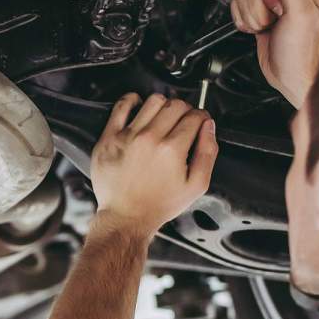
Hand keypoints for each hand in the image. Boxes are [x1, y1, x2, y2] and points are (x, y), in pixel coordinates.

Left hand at [90, 93, 217, 236]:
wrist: (126, 217)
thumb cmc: (159, 205)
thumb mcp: (196, 186)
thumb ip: (208, 153)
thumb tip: (208, 126)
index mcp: (172, 150)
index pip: (195, 116)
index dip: (202, 117)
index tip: (199, 122)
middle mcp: (149, 139)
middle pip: (176, 105)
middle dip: (186, 110)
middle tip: (184, 122)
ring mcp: (127, 136)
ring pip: (153, 101)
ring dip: (164, 105)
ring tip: (163, 117)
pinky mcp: (109, 137)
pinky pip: (122, 106)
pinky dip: (133, 100)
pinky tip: (139, 106)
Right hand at [231, 0, 318, 108]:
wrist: (291, 76)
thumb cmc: (302, 51)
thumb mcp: (301, 12)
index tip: (281, 10)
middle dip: (260, 6)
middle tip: (275, 20)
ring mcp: (274, 1)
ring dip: (253, 16)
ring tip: (268, 27)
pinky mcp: (260, 12)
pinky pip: (239, 5)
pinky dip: (245, 21)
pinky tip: (260, 30)